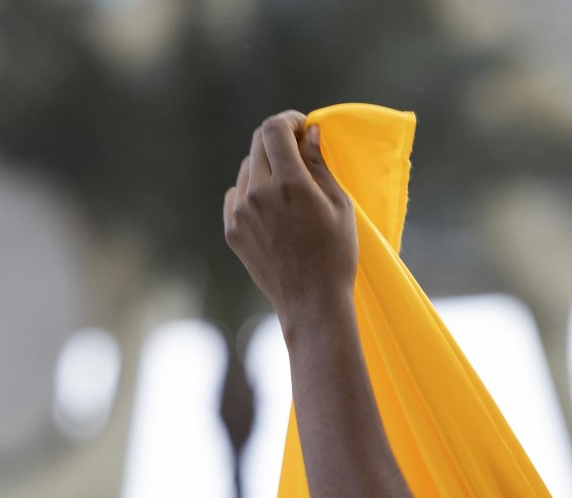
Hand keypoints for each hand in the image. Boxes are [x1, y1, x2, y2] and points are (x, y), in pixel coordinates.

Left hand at [223, 112, 357, 325]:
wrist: (311, 303)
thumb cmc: (335, 256)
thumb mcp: (339, 206)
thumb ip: (320, 165)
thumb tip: (309, 133)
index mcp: (290, 185)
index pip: (275, 129)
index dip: (288, 120)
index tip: (301, 127)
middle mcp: (259, 194)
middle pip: (258, 143)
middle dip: (279, 140)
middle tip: (297, 151)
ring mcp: (241, 213)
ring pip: (247, 168)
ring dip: (266, 167)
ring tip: (288, 188)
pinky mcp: (232, 230)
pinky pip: (237, 195)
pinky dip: (252, 192)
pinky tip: (272, 210)